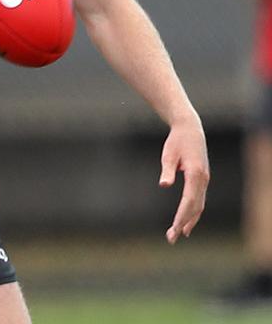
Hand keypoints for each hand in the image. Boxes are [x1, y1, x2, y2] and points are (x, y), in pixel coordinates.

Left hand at [159, 116, 208, 243]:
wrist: (190, 130)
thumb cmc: (176, 142)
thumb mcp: (168, 154)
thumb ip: (167, 170)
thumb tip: (164, 185)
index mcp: (196, 174)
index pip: (189, 201)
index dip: (182, 216)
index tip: (174, 229)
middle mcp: (203, 180)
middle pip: (195, 207)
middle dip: (183, 223)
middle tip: (171, 238)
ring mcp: (204, 181)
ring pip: (199, 206)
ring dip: (189, 221)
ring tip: (179, 235)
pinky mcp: (201, 180)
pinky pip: (199, 200)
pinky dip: (193, 213)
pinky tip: (186, 222)